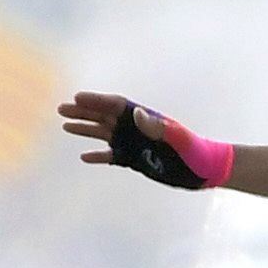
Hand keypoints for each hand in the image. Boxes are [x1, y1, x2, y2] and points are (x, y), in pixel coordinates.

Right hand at [57, 91, 232, 189]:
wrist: (206, 170)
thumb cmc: (195, 152)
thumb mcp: (179, 139)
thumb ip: (159, 127)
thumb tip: (137, 114)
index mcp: (145, 118)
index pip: (115, 105)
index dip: (96, 101)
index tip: (77, 98)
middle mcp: (135, 128)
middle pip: (103, 116)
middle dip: (83, 112)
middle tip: (61, 109)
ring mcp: (133, 143)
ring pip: (103, 134)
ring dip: (85, 130)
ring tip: (65, 126)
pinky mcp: (134, 160)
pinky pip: (111, 156)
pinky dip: (98, 156)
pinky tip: (84, 157)